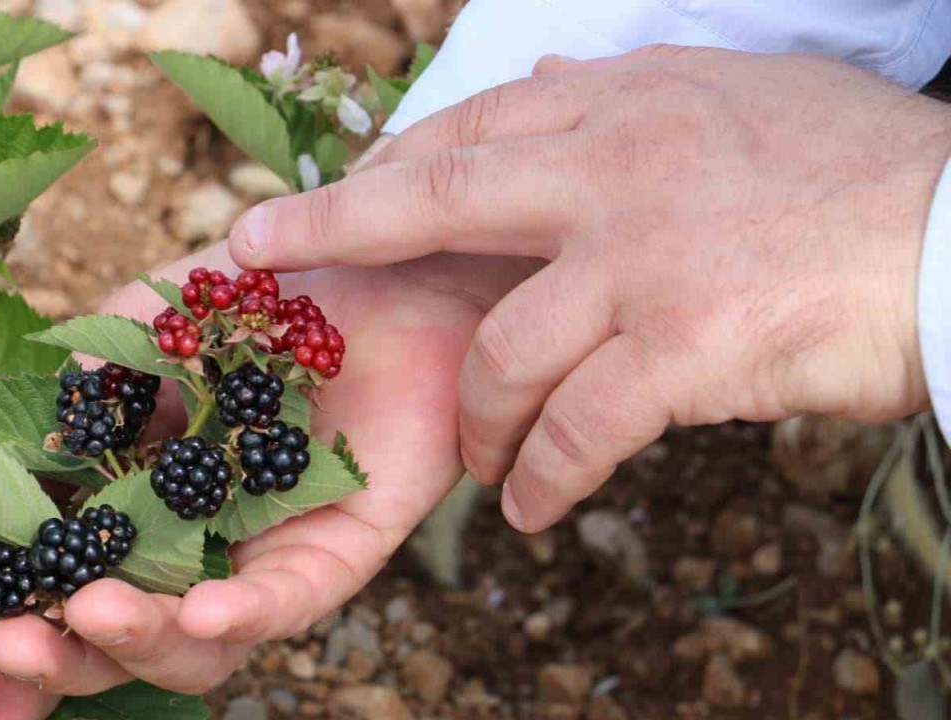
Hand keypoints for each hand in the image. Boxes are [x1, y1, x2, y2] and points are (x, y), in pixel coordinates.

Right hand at [0, 243, 538, 717]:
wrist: (380, 257)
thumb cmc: (266, 297)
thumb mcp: (155, 325)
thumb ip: (95, 382)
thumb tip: (31, 451)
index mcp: (147, 506)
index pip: (75, 585)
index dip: (26, 631)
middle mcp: (206, 546)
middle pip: (130, 634)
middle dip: (64, 652)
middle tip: (5, 637)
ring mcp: (272, 552)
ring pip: (206, 638)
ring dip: (142, 637)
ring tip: (91, 612)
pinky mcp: (344, 546)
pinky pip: (296, 598)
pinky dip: (248, 611)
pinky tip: (206, 612)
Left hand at [225, 46, 950, 532]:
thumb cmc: (854, 172)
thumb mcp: (731, 98)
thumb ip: (624, 99)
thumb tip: (542, 84)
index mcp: (623, 110)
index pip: (469, 134)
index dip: (384, 174)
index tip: (320, 203)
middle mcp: (615, 174)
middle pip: (436, 200)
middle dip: (331, 228)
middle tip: (254, 257)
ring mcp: (642, 260)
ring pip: (507, 350)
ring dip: (483, 421)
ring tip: (488, 466)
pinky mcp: (684, 347)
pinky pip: (579, 428)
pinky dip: (545, 476)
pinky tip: (534, 509)